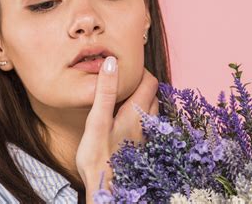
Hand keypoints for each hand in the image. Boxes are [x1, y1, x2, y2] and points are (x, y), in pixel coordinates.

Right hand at [75, 56, 158, 197]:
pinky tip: (126, 119)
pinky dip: (141, 113)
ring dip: (143, 98)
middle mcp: (146, 122)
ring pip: (152, 109)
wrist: (105, 189)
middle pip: (153, 94)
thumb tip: (112, 62)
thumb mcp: (97, 120)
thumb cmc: (98, 157)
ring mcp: (146, 135)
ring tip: (126, 96)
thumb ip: (105, 91)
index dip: (141, 71)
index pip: (150, 81)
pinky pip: (147, 122)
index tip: (126, 67)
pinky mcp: (142, 145)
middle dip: (142, 83)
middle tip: (125, 80)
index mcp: (137, 112)